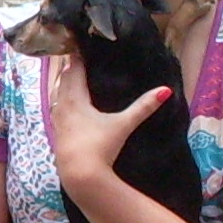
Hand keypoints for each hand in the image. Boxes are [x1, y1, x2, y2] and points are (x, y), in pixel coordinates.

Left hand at [44, 53, 170, 190]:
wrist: (81, 176)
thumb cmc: (101, 147)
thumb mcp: (123, 124)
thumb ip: (143, 107)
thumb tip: (166, 90)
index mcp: (75, 99)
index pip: (74, 70)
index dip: (79, 57)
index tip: (84, 46)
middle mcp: (62, 107)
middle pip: (63, 80)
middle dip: (71, 69)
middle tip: (80, 58)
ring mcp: (57, 122)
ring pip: (56, 95)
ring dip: (64, 85)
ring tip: (73, 77)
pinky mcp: (56, 135)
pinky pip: (56, 110)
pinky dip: (61, 102)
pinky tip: (67, 106)